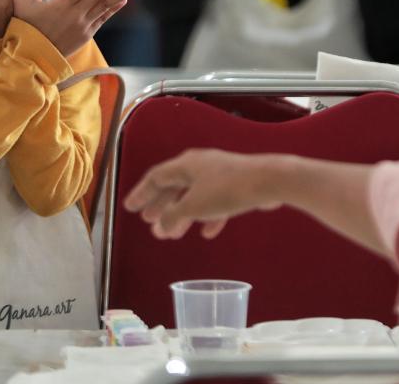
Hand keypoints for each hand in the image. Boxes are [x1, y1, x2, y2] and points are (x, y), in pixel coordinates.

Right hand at [12, 0, 138, 57]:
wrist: (29, 60)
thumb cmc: (22, 29)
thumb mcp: (21, 3)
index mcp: (60, 4)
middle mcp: (75, 15)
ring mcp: (82, 26)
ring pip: (104, 7)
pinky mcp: (85, 36)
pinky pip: (102, 19)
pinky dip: (113, 9)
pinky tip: (123, 0)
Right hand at [124, 149, 281, 239]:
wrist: (268, 180)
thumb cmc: (227, 190)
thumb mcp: (194, 206)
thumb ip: (173, 217)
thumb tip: (160, 227)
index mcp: (185, 165)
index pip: (156, 177)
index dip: (142, 193)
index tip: (130, 207)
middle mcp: (199, 165)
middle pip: (173, 186)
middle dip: (160, 205)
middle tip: (149, 222)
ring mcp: (219, 173)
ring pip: (194, 195)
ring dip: (182, 214)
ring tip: (174, 234)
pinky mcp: (236, 184)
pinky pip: (215, 200)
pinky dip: (207, 215)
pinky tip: (209, 232)